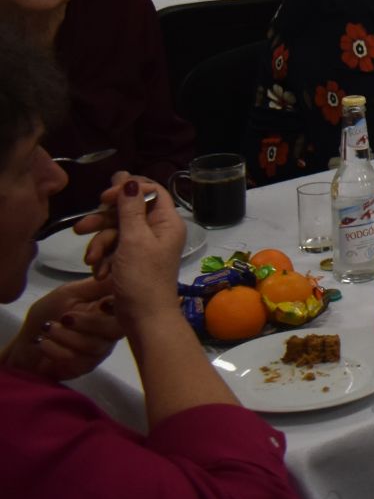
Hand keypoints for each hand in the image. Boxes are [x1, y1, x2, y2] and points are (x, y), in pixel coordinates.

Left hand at [4, 279, 123, 380]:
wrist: (25, 342)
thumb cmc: (48, 314)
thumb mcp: (70, 292)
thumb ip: (98, 284)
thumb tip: (122, 272)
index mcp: (111, 310)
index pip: (128, 307)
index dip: (120, 307)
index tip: (101, 304)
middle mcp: (111, 330)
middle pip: (116, 330)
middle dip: (89, 323)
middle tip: (65, 317)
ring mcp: (99, 351)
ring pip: (95, 346)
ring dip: (66, 336)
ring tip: (47, 328)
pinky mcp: (84, 367)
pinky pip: (78, 361)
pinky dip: (56, 350)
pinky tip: (43, 342)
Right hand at [75, 174, 188, 327]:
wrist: (144, 318)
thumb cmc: (142, 277)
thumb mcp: (134, 239)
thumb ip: (130, 208)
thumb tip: (130, 179)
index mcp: (167, 221)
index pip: (150, 191)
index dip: (126, 190)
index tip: (104, 197)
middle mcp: (158, 230)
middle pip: (127, 211)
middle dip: (103, 222)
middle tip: (81, 229)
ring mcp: (144, 246)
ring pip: (117, 232)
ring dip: (100, 245)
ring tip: (92, 261)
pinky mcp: (132, 261)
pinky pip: (114, 250)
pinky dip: (104, 259)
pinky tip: (99, 272)